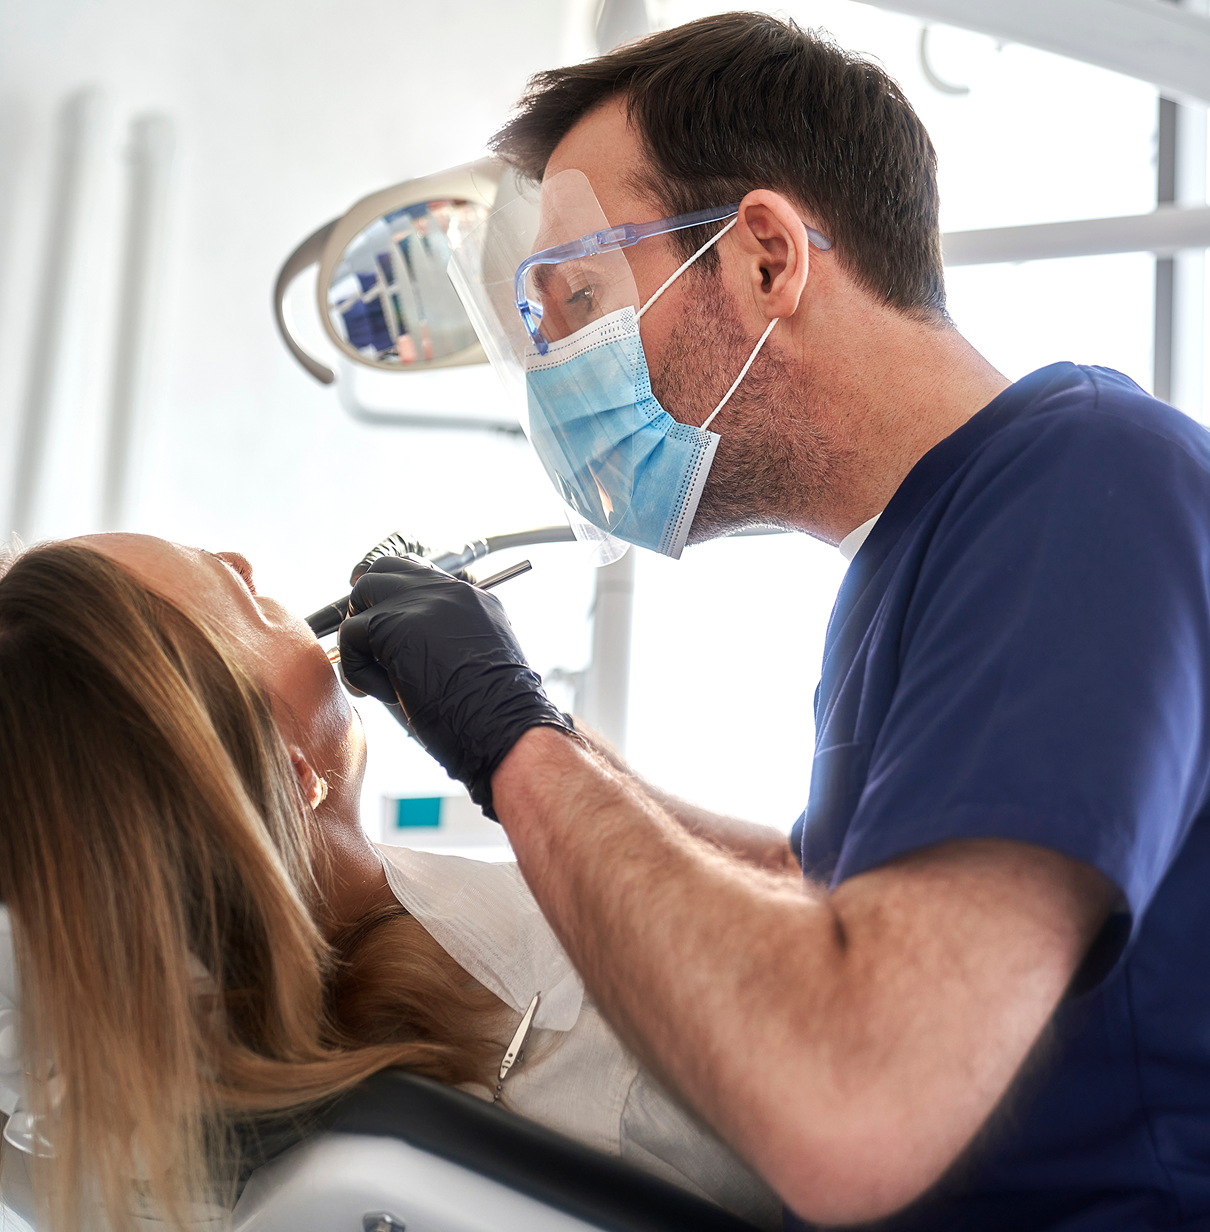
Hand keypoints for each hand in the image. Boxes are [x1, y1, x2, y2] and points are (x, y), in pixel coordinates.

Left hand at [338, 556, 576, 816]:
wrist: (503, 723)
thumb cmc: (495, 712)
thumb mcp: (482, 663)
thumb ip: (453, 643)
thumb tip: (413, 653)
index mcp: (474, 599)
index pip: (423, 576)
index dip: (398, 599)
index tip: (390, 629)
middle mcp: (449, 590)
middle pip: (388, 569)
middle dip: (369, 602)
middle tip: (370, 643)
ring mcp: (421, 601)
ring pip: (365, 591)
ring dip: (362, 634)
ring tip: (378, 673)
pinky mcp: (394, 623)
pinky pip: (351, 634)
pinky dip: (358, 668)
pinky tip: (383, 692)